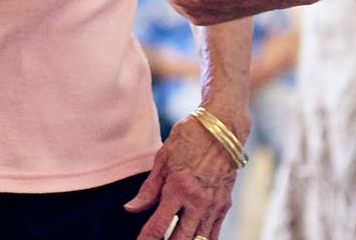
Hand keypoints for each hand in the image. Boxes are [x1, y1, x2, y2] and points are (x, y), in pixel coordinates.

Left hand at [123, 111, 241, 239]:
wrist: (224, 127)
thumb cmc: (190, 137)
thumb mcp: (163, 158)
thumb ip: (148, 189)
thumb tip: (131, 209)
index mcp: (178, 188)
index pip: (158, 226)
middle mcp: (198, 201)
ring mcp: (214, 206)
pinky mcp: (225, 206)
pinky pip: (213, 233)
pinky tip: (191, 238)